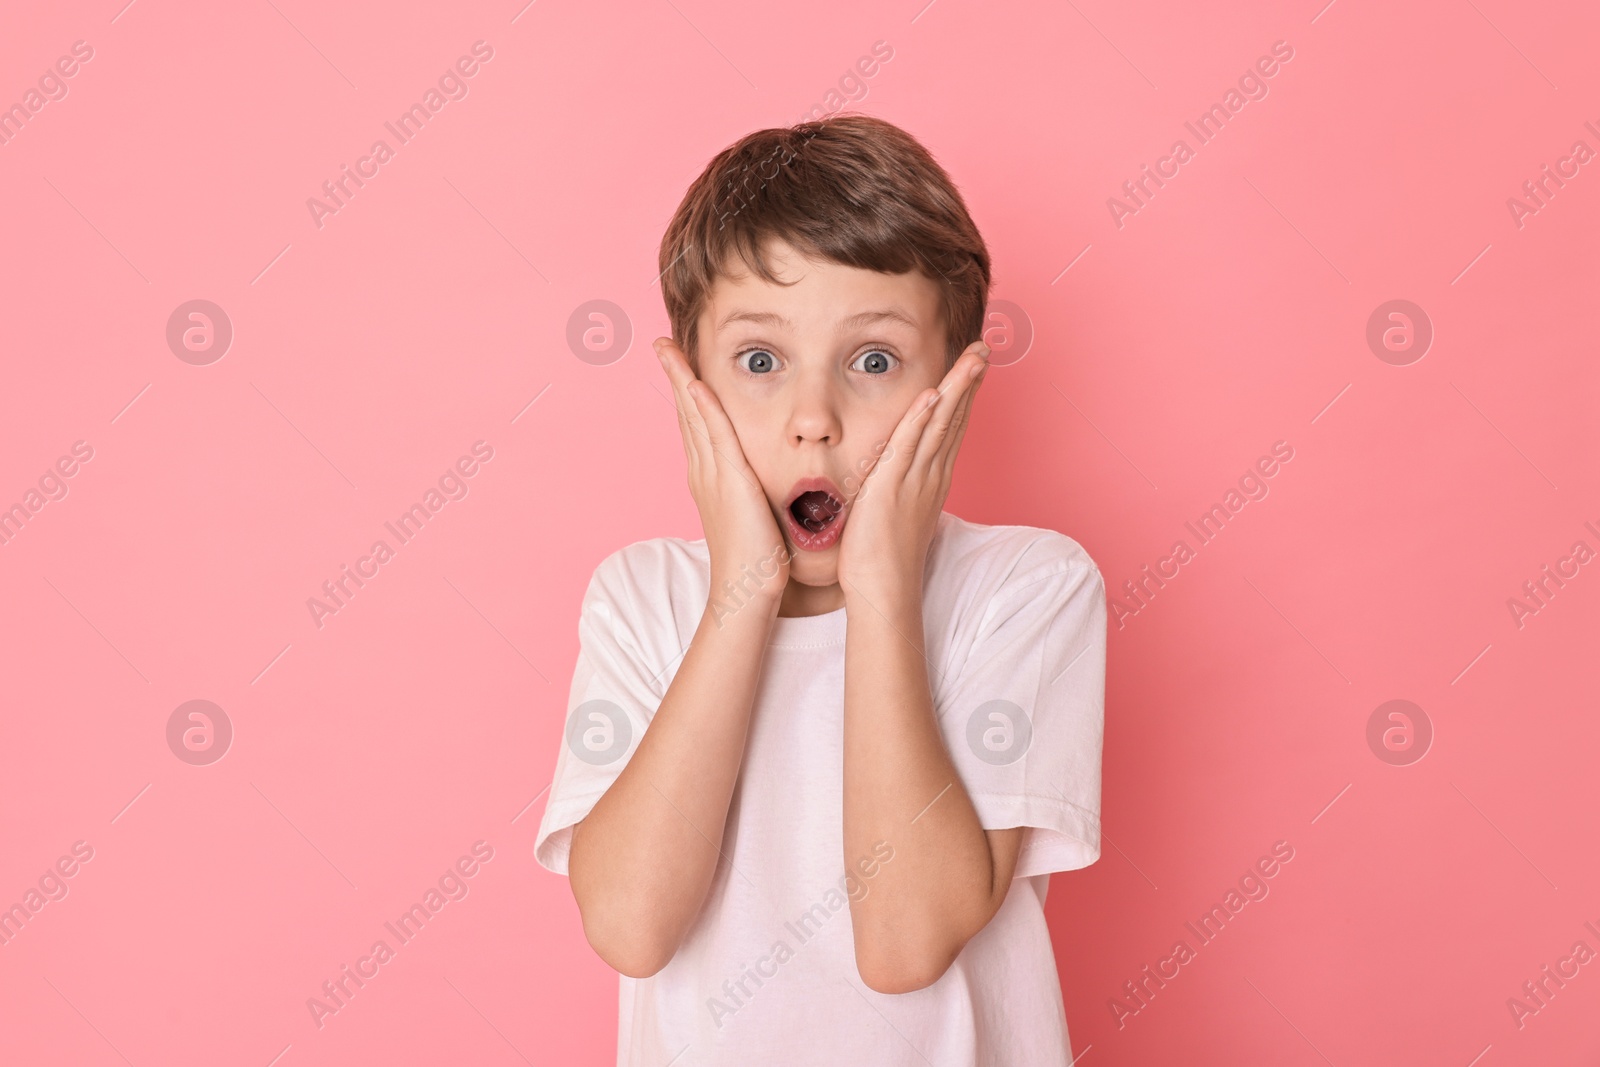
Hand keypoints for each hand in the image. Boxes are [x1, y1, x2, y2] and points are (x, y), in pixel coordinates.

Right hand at [654, 336, 788, 615]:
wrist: (748, 591)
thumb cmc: (758, 562)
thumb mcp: (756, 515)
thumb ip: (757, 493)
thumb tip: (768, 482)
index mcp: (711, 479)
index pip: (697, 426)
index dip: (687, 394)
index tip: (681, 367)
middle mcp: (704, 472)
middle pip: (686, 414)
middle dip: (675, 376)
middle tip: (662, 345)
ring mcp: (711, 475)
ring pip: (693, 416)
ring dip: (680, 380)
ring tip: (668, 350)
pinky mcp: (728, 480)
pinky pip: (713, 434)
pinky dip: (702, 406)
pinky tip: (695, 382)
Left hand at [836, 342, 989, 605]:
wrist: (882, 589)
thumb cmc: (882, 556)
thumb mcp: (897, 511)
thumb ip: (901, 486)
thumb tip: (897, 474)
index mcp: (932, 478)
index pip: (953, 427)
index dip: (964, 395)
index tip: (974, 366)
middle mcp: (931, 475)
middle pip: (956, 419)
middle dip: (970, 382)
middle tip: (984, 348)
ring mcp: (915, 480)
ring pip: (941, 425)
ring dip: (956, 389)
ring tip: (972, 358)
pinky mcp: (892, 488)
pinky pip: (909, 447)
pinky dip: (921, 420)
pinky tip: (932, 394)